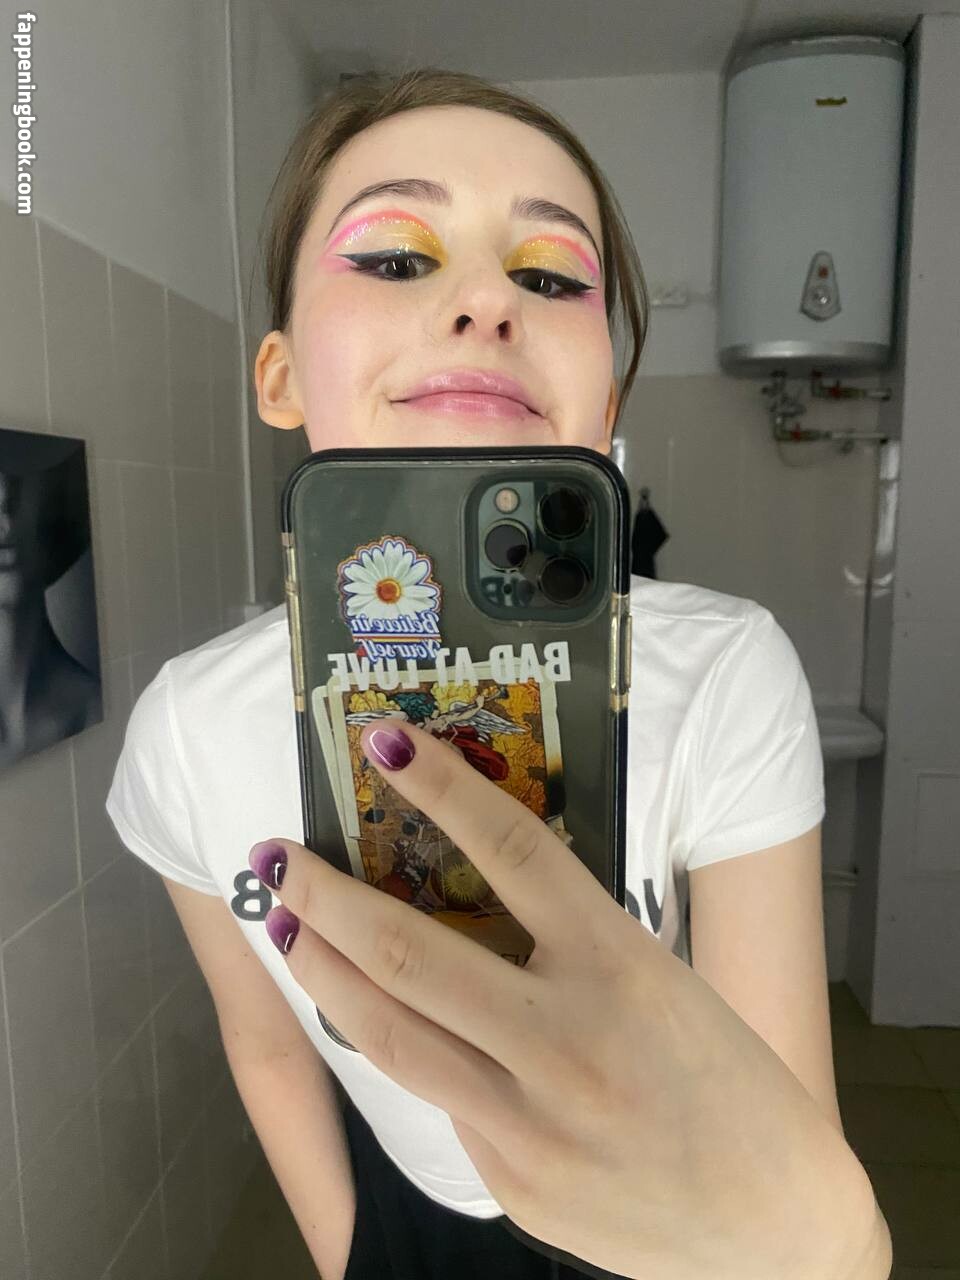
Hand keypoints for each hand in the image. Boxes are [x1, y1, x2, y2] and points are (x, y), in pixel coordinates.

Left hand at [250, 719, 872, 1279]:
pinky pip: (443, 1100)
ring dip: (324, 973)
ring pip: (391, 1031)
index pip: (513, 851)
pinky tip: (387, 1026)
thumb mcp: (662, 986)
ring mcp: (530, 1118)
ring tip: (287, 929)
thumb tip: (478, 922)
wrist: (776, 1230)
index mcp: (621, 965)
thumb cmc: (733, 1087)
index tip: (389, 743)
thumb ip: (574, 955)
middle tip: (277, 855)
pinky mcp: (512, 1178)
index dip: (444, 788)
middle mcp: (566, 1037)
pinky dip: (409, 1052)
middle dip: (328, 895)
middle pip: (412, 949)